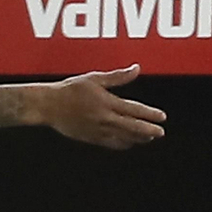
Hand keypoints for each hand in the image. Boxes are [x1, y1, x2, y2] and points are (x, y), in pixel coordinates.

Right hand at [41, 64, 165, 148]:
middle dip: (148, 130)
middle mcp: (104, 118)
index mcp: (106, 102)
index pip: (134, 109)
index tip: (162, 117)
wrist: (48, 106)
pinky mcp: (91, 138)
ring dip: (138, 138)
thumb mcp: (94, 78)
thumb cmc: (71, 89)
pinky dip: (123, 143)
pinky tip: (131, 142)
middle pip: (132, 127)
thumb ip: (118, 76)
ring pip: (123, 137)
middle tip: (161, 132)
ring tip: (150, 137)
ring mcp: (97, 130)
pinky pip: (111, 143)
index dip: (150, 114)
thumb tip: (137, 68)